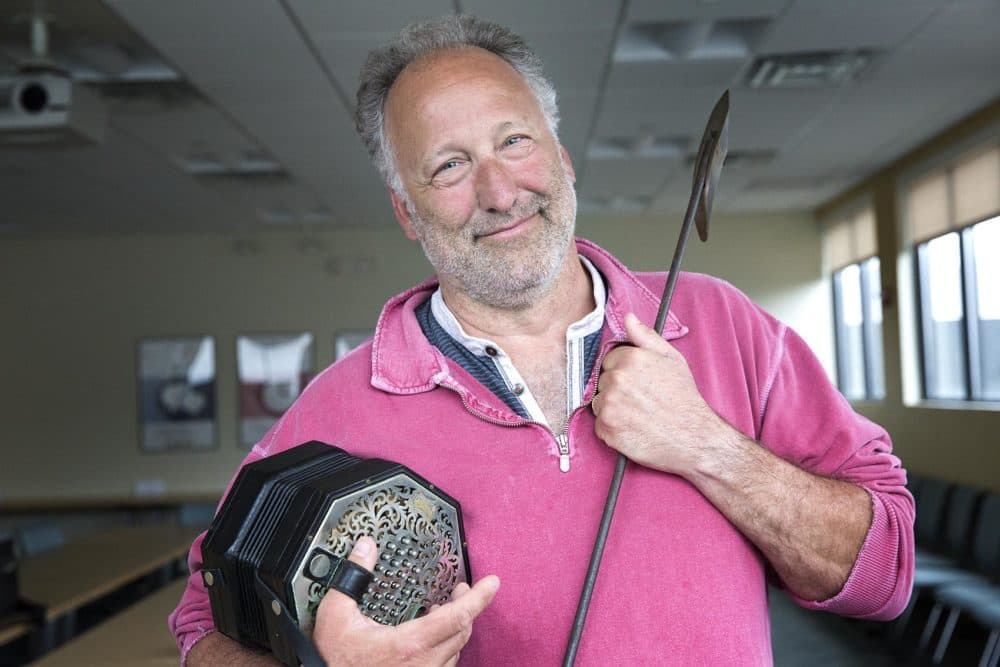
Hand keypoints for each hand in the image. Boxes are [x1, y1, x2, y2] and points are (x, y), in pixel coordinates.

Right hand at [313, 537, 499, 666]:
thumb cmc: (333, 660)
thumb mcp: (335, 615)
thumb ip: (353, 578)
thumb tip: (366, 547)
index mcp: (409, 645)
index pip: (457, 617)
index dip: (479, 598)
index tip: (493, 583)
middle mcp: (423, 664)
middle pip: (462, 631)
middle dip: (467, 606)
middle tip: (462, 588)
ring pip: (456, 649)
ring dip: (456, 626)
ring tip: (444, 609)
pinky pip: (445, 663)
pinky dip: (446, 644)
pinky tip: (433, 635)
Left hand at [592, 312, 734, 474]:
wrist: (695, 437)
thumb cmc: (684, 398)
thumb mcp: (672, 359)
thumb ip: (646, 337)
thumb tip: (628, 318)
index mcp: (630, 359)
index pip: (609, 360)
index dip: (624, 372)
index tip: (638, 383)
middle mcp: (616, 380)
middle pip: (602, 381)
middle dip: (617, 389)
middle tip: (641, 400)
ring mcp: (609, 405)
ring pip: (599, 403)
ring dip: (613, 409)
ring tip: (637, 415)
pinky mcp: (606, 429)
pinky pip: (600, 426)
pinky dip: (612, 429)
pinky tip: (632, 429)